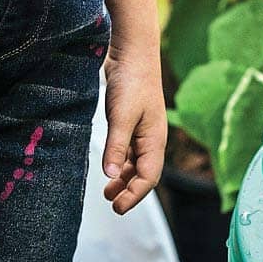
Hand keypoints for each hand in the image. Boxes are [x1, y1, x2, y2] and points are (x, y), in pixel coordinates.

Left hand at [102, 48, 166, 214]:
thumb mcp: (121, 116)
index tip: (117, 208)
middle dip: (129, 192)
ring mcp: (142, 134)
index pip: (148, 179)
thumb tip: (110, 175)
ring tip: (107, 193)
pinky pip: (128, 154)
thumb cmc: (132, 81)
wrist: (132, 53)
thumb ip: (116, 147)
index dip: (134, 196)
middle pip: (143, 176)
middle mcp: (151, 141)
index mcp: (155, 141)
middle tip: (112, 205)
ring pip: (134, 166)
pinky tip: (109, 170)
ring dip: (123, 181)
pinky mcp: (131, 126)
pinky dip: (119, 165)